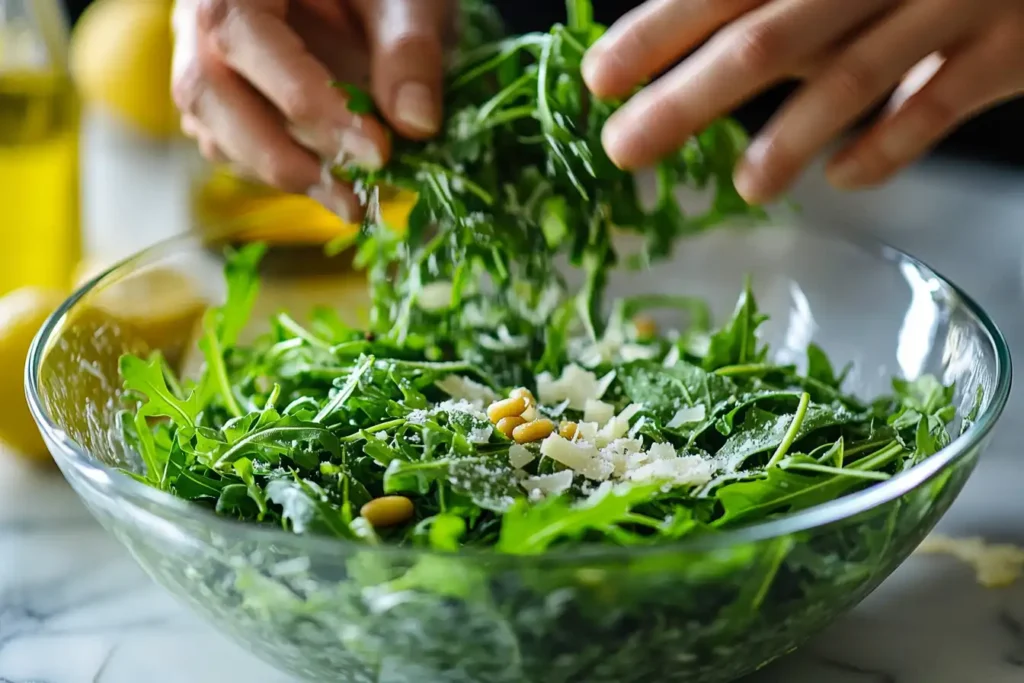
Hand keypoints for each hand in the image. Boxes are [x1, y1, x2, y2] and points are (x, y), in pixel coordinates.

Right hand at [172, 0, 454, 219]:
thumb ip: (409, 47)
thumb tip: (416, 124)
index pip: (247, 36)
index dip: (308, 100)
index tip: (375, 151)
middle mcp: (199, 18)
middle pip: (207, 90)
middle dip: (280, 153)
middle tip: (351, 196)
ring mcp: (202, 59)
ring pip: (211, 126)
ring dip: (278, 173)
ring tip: (349, 203)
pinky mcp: (221, 99)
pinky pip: (227, 143)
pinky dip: (275, 172)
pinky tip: (328, 186)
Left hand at [582, 0, 1023, 202]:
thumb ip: (771, 3)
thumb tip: (677, 49)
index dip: (657, 32)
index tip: (600, 80)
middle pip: (767, 37)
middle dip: (686, 98)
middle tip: (624, 150)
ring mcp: (948, 3)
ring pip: (851, 76)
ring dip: (786, 139)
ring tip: (744, 188)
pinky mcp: (1006, 47)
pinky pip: (939, 104)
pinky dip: (888, 146)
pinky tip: (842, 181)